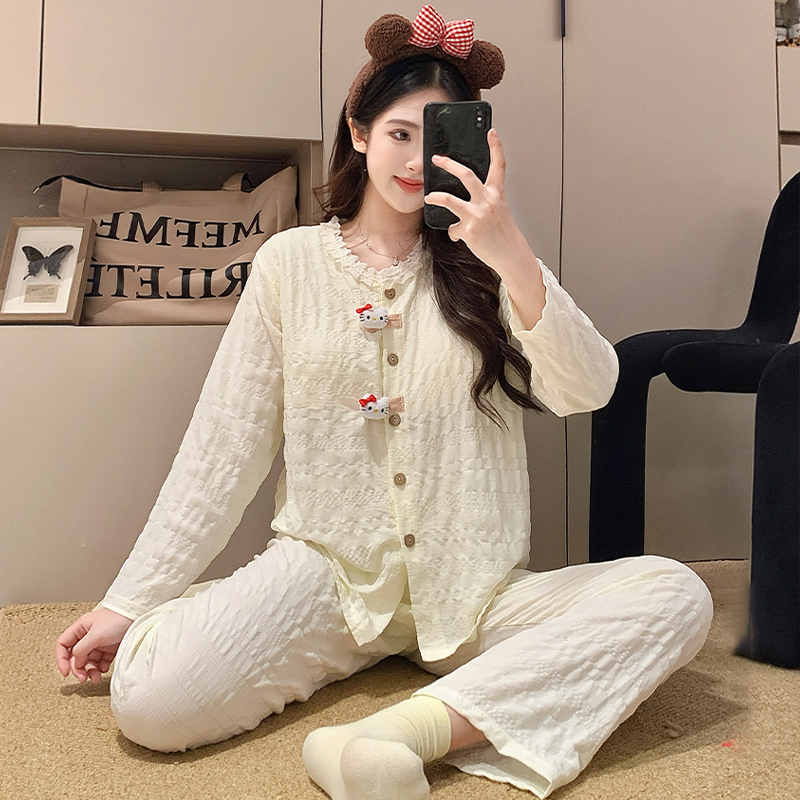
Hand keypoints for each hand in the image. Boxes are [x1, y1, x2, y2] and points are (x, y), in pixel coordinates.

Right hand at [55, 607, 133, 683]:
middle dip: (78, 669)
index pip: (63, 645)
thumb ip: (81, 649)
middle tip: (84, 678)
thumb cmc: (117, 619)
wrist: (138, 616)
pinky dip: (101, 667)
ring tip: (96, 678)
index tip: (66, 672)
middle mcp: (88, 635)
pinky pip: (101, 661)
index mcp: (81, 628)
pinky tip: (105, 669)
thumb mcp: (95, 635)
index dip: (61, 659)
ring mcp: (99, 642)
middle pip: (76, 656)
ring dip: (90, 671)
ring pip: (88, 661)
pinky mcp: (111, 647)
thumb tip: (75, 662)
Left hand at [424, 128, 527, 272]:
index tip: (491, 132)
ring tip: (429, 198)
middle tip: (437, 159)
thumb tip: (464, 196)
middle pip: (465, 175)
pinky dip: (454, 233)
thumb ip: (484, 199)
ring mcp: (477, 215)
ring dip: (435, 197)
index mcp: (496, 194)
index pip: (499, 165)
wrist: (510, 254)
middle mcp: (487, 201)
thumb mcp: (499, 210)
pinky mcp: (468, 230)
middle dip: (448, 164)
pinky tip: (458, 236)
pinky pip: (453, 229)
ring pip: (449, 200)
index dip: (496, 147)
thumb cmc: (503, 233)